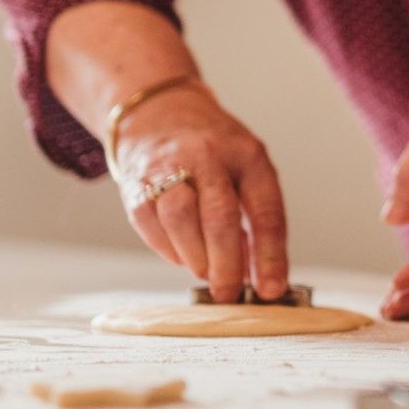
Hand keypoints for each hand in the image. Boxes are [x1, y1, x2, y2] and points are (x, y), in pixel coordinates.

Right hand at [110, 81, 288, 303]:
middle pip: (220, 217)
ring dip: (197, 258)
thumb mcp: (246, 168)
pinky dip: (171, 251)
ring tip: (207, 274)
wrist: (158, 114)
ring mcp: (168, 168)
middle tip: (230, 294)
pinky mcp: (137, 186)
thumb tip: (260, 275)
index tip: (271, 289)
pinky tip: (184, 256)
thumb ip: (255, 216)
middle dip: (227, 264)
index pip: (266, 209)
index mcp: (247, 154)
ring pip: (181, 221)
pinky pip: (153, 227)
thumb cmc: (213, 152)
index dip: (270, 254)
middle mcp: (208, 157)